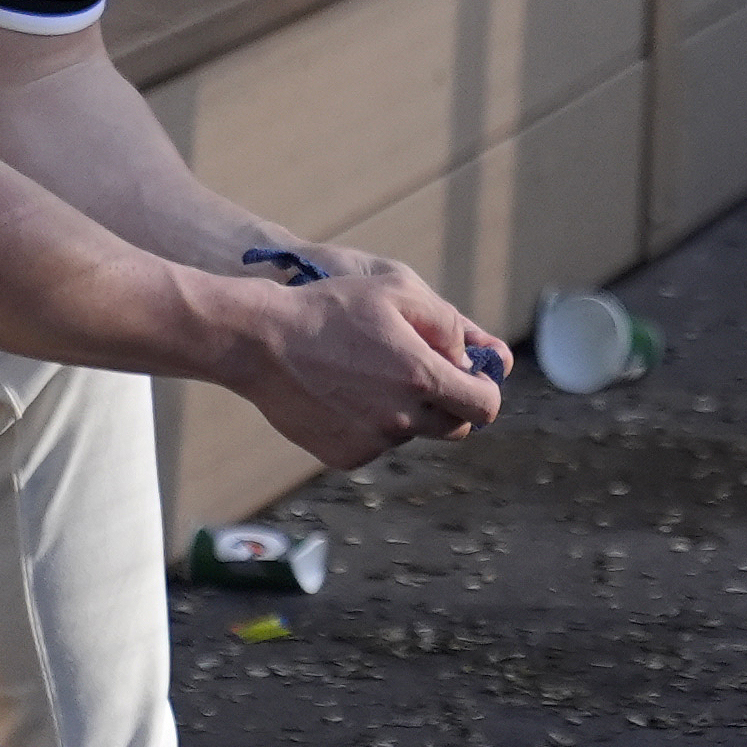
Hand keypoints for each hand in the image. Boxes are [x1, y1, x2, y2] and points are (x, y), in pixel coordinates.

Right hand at [236, 265, 508, 466]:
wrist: (261, 342)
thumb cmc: (330, 307)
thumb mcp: (397, 290)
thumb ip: (449, 322)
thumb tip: (471, 356)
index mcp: (422, 377)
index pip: (485, 406)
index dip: (485, 390)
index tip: (470, 376)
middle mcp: (402, 419)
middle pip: (456, 427)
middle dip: (451, 403)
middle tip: (424, 374)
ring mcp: (373, 442)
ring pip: (411, 434)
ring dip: (405, 411)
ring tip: (366, 373)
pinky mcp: (345, 456)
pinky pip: (375, 444)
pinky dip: (370, 424)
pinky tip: (343, 393)